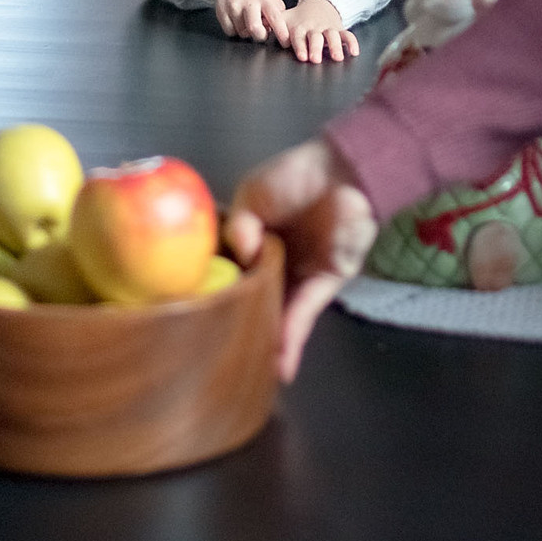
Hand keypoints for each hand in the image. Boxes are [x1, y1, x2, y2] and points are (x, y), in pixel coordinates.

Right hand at [213, 0, 290, 42]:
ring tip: (247, 19)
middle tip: (261, 31)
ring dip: (247, 31)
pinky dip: (235, 29)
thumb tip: (277, 30)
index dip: (282, 33)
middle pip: (255, 29)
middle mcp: (249, 2)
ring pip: (242, 33)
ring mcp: (233, 7)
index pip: (276, 18)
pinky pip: (230, 32)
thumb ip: (276, 11)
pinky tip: (237, 19)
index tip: (285, 42)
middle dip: (260, 36)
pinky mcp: (221, 12)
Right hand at [227, 139, 378, 380]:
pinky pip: (307, 312)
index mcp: (253, 242)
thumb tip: (240, 258)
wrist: (343, 168)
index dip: (217, 296)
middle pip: (255, 301)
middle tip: (220, 358)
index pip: (231, 274)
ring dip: (268, 343)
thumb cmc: (294, 175)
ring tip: (252, 372)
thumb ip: (239, 227)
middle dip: (241, 330)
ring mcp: (300, 276)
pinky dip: (294, 336)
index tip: (198, 321)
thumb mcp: (252, 193)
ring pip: (279, 314)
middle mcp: (275, 264)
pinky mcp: (326, 282)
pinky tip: (280, 361)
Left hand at [277, 0, 358, 64]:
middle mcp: (314, 28)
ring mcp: (328, 29)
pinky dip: (352, 43)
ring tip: (336, 58)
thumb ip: (272, 25)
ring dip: (335, 47)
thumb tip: (258, 30)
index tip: (302, 56)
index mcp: (300, 27)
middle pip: (316, 38)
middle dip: (316, 48)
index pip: (299, 36)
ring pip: (333, 36)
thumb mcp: (284, 18)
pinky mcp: (339, 30)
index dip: (300, 45)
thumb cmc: (298, 18)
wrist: (318, 4)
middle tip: (315, 59)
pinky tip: (354, 52)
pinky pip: (347, 35)